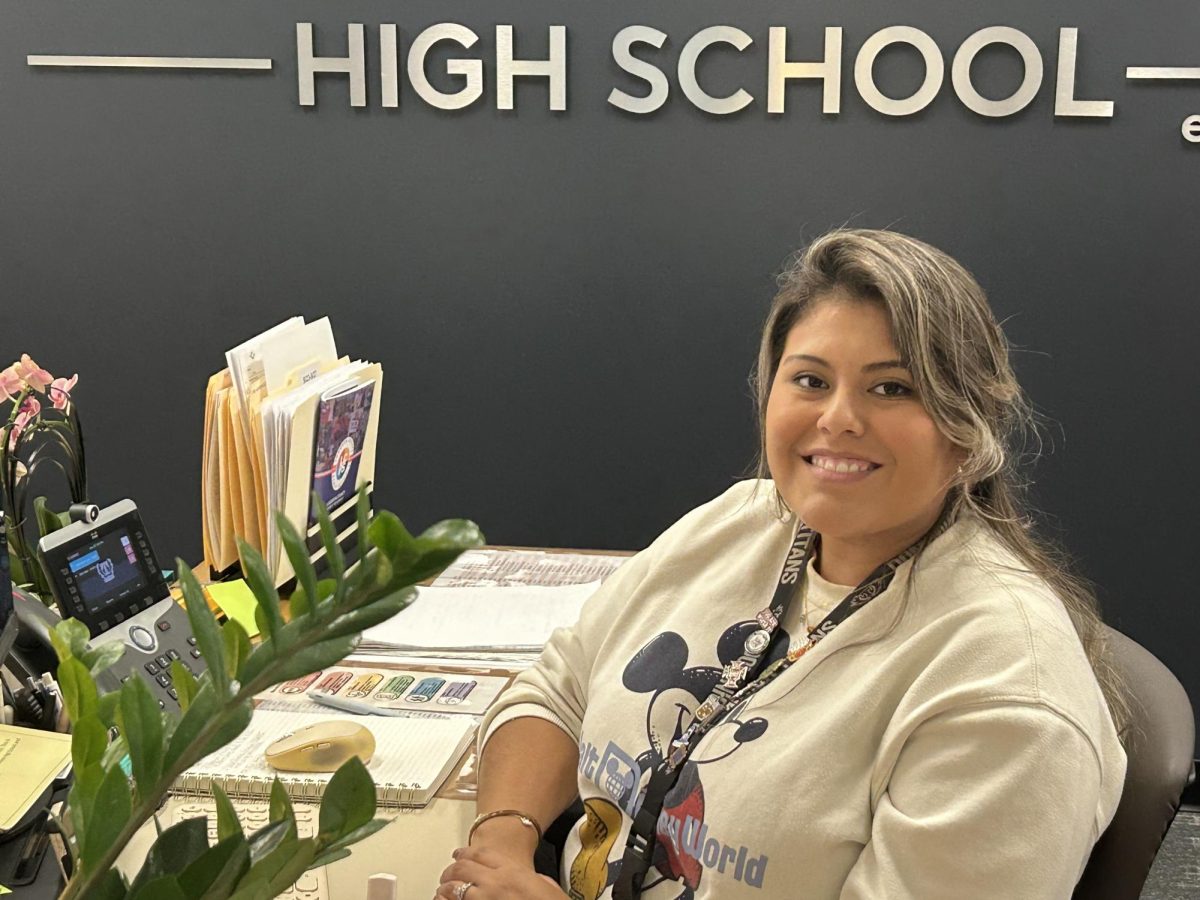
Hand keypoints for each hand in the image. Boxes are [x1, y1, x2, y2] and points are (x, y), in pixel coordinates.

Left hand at [436, 846, 565, 898]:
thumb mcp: (547, 886)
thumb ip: (535, 880)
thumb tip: (534, 881)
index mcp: (513, 871)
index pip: (482, 854)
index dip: (466, 853)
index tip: (459, 854)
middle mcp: (496, 882)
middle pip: (463, 867)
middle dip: (451, 870)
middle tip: (446, 875)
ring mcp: (485, 899)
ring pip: (454, 886)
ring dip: (445, 887)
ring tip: (442, 890)